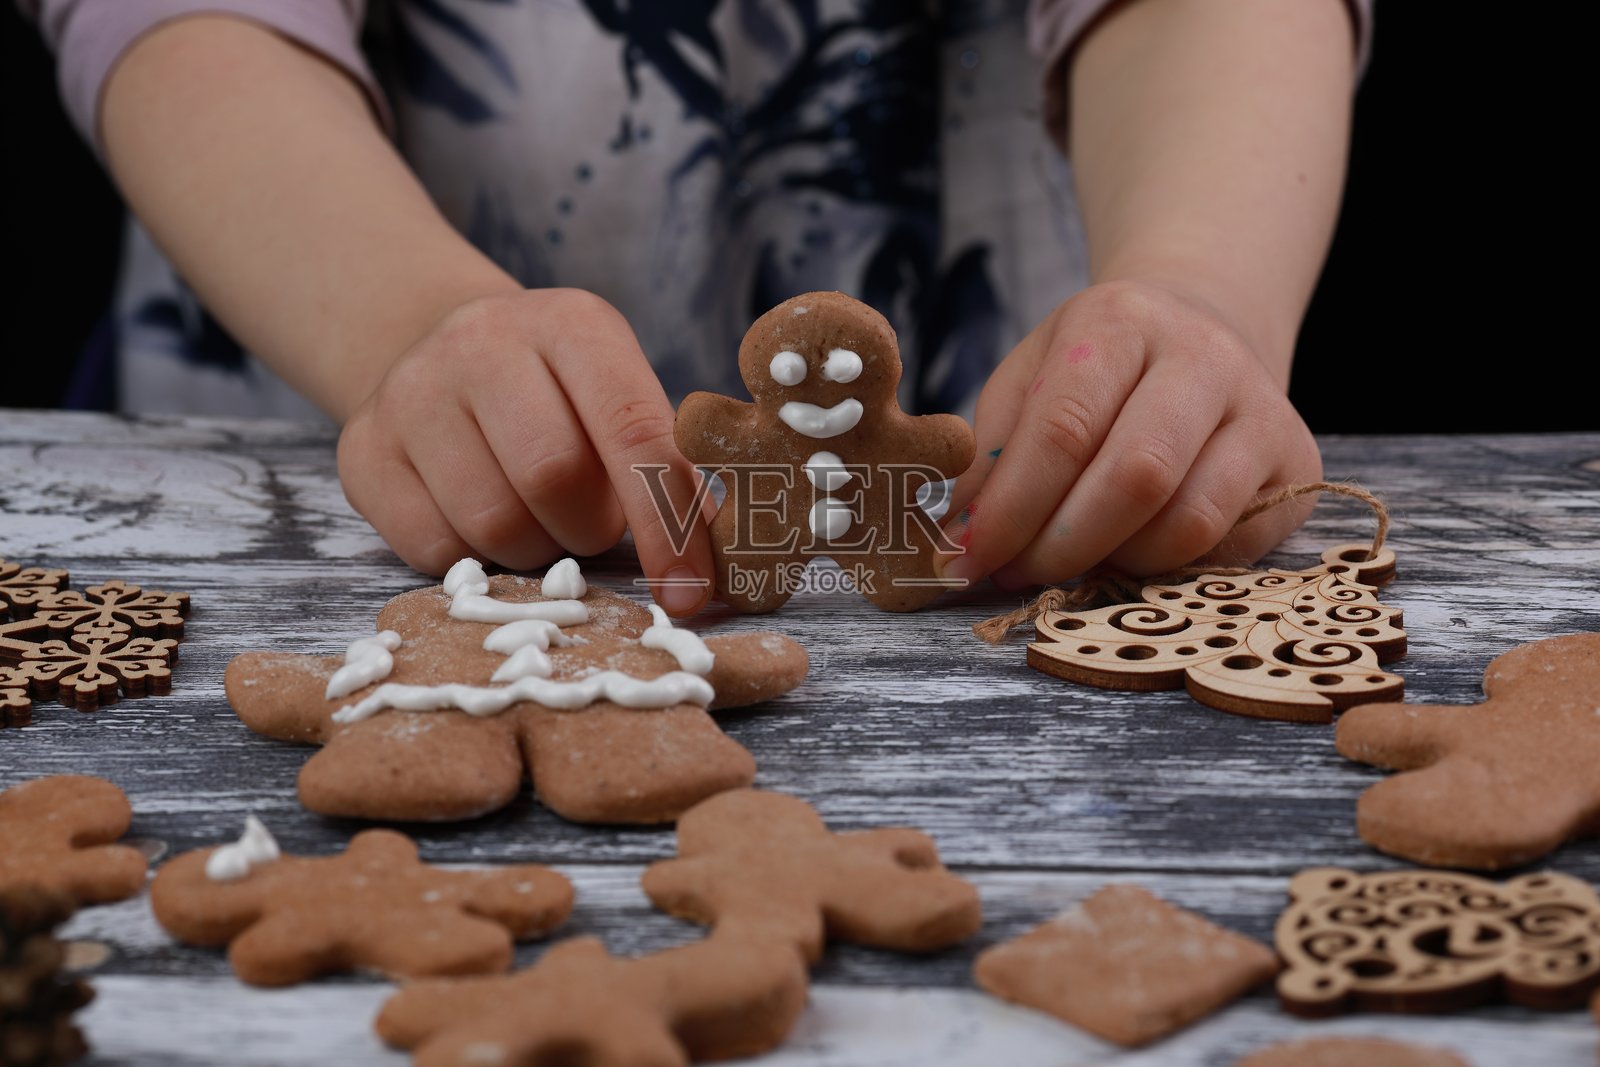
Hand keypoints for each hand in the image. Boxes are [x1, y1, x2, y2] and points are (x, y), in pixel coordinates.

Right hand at [337, 288, 714, 613]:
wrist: (435, 349)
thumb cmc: (557, 396)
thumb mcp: (620, 396)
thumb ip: (669, 468)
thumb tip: (718, 563)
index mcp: (573, 325)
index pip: (635, 432)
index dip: (670, 524)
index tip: (692, 592)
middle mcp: (483, 342)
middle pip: (553, 480)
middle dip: (588, 528)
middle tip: (588, 521)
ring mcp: (411, 393)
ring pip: (494, 525)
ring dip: (535, 550)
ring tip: (536, 516)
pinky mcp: (363, 451)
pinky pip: (435, 551)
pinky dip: (475, 562)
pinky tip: (481, 521)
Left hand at [937, 279, 1321, 589]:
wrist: (1206, 330)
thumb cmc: (1099, 370)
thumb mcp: (1030, 381)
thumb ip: (992, 457)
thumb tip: (960, 544)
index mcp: (1121, 322)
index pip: (1063, 428)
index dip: (1010, 509)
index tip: (967, 559)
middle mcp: (1204, 358)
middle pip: (1136, 477)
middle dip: (1062, 546)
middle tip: (1017, 575)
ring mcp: (1262, 412)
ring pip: (1190, 521)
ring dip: (1117, 565)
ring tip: (1075, 561)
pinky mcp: (1299, 467)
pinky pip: (1231, 547)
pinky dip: (1169, 569)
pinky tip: (1132, 553)